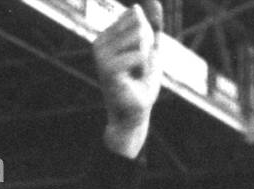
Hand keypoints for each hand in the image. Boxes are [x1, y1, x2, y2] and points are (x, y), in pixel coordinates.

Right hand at [93, 1, 162, 158]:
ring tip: (136, 74)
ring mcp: (101, 55)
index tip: (138, 59)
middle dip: (147, 47)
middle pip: (138, 24)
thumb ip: (152, 26)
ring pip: (140, 37)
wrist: (135, 113)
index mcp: (106, 36)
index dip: (146, 37)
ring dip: (146, 59)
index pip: (135, 16)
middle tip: (138, 68)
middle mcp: (99, 43)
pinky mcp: (108, 68)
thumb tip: (154, 2)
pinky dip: (144, 68)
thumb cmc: (141, 84)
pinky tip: (134, 80)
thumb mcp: (150, 49)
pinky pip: (140, 54)